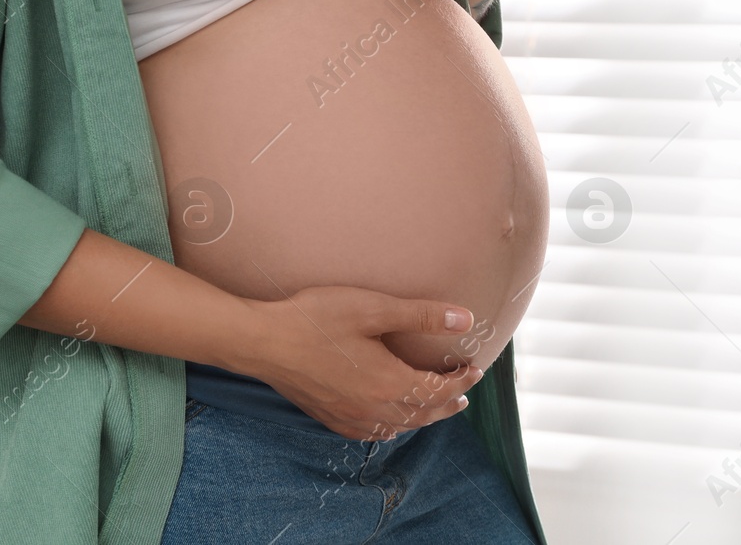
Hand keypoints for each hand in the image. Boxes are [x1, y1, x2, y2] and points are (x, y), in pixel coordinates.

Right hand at [233, 285, 486, 441]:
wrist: (264, 342)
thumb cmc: (318, 319)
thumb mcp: (373, 308)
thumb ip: (421, 315)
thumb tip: (466, 320)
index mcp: (389, 383)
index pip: (438, 390)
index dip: (461, 381)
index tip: (475, 369)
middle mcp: (373, 408)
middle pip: (422, 414)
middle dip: (447, 405)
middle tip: (464, 395)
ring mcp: (350, 417)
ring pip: (399, 427)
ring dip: (422, 418)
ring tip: (434, 407)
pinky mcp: (330, 417)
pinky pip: (372, 432)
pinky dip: (392, 427)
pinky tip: (389, 420)